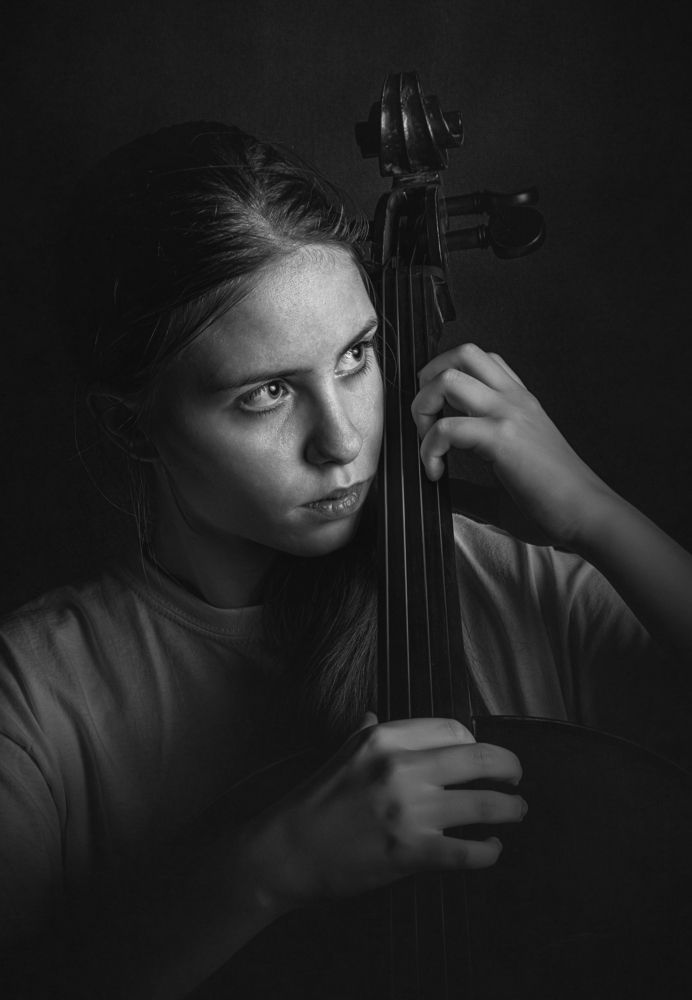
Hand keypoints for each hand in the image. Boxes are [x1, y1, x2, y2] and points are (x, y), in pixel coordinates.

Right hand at [249, 716, 524, 914]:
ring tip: (516, 811)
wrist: (288, 850)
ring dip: (510, 808)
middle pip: (479, 758)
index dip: (475, 741)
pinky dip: (489, 851)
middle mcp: (402, 767)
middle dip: (509, 767)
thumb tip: (377, 713)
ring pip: (483, 804)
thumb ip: (368, 731)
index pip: (453, 728)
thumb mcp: (342, 752)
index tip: (479, 754)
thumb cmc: (316, 799)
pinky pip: (469, 851)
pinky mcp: (411, 852)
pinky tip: (492, 848)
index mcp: (386, 738)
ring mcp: (409, 811)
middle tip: (516, 777)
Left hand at [412, 343, 613, 547]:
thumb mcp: (507, 482)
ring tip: (426, 442)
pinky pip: (447, 427)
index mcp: (520, 404)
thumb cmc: (556, 505)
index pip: (480, 360)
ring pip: (449, 378)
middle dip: (428, 381)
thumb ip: (471, 485)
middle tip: (425, 422)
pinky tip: (435, 473)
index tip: (437, 419)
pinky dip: (429, 448)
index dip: (447, 379)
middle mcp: (515, 400)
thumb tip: (440, 490)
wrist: (590, 516)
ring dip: (423, 407)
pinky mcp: (503, 439)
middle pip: (462, 352)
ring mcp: (509, 415)